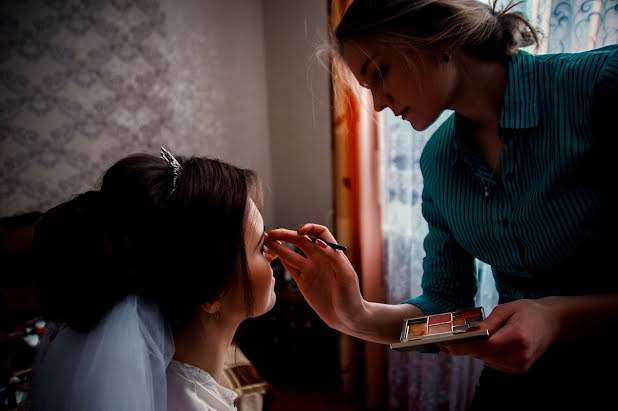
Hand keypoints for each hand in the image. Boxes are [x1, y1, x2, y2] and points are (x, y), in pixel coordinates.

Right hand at [265, 223, 366, 333]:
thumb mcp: (345, 275)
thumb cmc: (351, 295)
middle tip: (270, 234)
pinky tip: (270, 254)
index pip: (319, 232)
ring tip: (264, 241)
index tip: (299, 232)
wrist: (347, 317)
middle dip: (285, 235)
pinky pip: (289, 267)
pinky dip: (279, 259)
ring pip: (290, 253)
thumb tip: (317, 242)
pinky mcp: (302, 281)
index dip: (309, 228)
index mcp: (331, 253)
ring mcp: (310, 269)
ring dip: (278, 246)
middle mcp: (319, 258)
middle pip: (300, 240)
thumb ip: (332, 256)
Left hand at [440, 299, 560, 373]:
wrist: (552, 322)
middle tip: (447, 343)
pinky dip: (488, 355)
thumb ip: (487, 323)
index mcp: (517, 337)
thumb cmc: (528, 311)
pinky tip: (488, 345)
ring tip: (466, 342)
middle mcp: (520, 354)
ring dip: (477, 352)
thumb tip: (469, 333)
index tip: (447, 345)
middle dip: (466, 348)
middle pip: (484, 355)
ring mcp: (522, 364)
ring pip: (488, 361)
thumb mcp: (506, 309)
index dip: (464, 347)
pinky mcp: (520, 369)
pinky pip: (495, 364)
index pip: (485, 346)